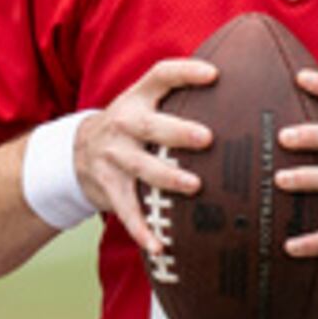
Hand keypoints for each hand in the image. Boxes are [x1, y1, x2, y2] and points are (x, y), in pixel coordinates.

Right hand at [75, 56, 217, 264]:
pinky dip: (142, 230)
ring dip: (167, 178)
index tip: (214, 74)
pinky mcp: (109, 187)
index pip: (161, 75)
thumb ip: (178, 94)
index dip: (186, 72)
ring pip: (141, 167)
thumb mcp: (144, 102)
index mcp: (137, 97)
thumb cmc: (130, 126)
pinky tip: (159, 246)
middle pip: (149, 125)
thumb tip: (240, 86)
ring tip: (194, 186)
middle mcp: (123, 124)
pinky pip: (127, 210)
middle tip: (206, 138)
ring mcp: (114, 156)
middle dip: (177, 131)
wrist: (77, 152)